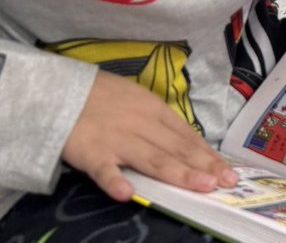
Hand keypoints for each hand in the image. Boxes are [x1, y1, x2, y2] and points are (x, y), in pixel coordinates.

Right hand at [63, 71, 238, 201]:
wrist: (58, 90)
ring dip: (178, 173)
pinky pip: (104, 170)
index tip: (226, 169)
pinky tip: (126, 194)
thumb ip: (157, 121)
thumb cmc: (100, 96)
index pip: (186, 135)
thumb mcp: (135, 100)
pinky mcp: (91, 153)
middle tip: (226, 182)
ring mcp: (117, 139)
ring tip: (200, 187)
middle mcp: (140, 124)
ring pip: (152, 159)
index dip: (207, 154)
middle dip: (203, 166)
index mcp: (152, 110)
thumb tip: (185, 142)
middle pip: (176, 148)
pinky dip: (114, 181)